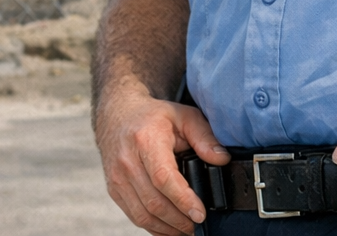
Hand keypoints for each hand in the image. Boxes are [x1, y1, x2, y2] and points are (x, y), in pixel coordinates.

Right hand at [95, 82, 230, 235]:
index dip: (183, 199)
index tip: (200, 213)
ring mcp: (118, 177)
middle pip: (154, 201)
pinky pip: (134, 216)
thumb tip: (222, 159)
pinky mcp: (114, 189)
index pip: (163, 177)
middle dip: (179, 220)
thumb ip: (204, 136)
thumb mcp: (183, 116)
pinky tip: (169, 227)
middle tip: (198, 224)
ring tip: (187, 228)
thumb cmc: (153, 116)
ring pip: (143, 214)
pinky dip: (153, 227)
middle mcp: (128, 161)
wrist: (118, 114)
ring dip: (167, 228)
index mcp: (146, 139)